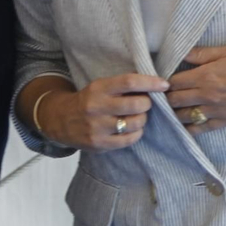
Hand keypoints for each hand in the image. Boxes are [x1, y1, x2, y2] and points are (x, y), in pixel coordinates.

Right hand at [41, 73, 166, 149]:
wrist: (60, 119)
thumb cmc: (90, 100)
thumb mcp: (101, 86)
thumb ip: (124, 85)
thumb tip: (157, 85)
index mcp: (99, 88)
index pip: (130, 82)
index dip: (151, 83)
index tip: (164, 85)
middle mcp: (96, 107)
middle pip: (136, 105)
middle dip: (147, 103)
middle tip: (144, 103)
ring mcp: (97, 127)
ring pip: (135, 123)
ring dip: (142, 119)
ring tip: (137, 116)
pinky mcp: (98, 144)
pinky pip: (129, 140)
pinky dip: (136, 133)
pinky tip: (131, 129)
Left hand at [166, 45, 225, 133]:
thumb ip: (205, 54)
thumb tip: (183, 53)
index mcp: (207, 75)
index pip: (174, 82)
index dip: (167, 81)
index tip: (166, 80)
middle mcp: (207, 95)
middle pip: (175, 100)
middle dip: (167, 97)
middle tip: (167, 94)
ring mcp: (215, 111)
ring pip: (184, 117)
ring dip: (175, 112)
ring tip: (175, 108)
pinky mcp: (225, 122)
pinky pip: (200, 129)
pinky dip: (189, 128)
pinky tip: (186, 125)